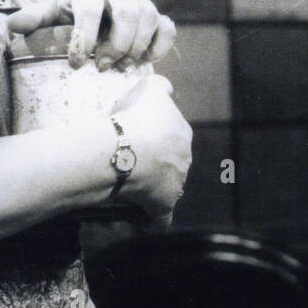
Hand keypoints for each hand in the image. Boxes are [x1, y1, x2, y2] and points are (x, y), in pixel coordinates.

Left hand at [8, 0, 176, 70]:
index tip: (75, 64)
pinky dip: (160, 46)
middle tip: (102, 68)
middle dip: (117, 44)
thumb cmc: (68, 12)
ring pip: (150, 18)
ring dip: (137, 48)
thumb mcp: (49, 13)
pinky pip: (167, 27)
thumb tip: (13, 25)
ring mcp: (141, 1)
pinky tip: (145, 62)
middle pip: (128, 11)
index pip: (90, 9)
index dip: (84, 37)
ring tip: (121, 68)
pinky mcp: (156, 16)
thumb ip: (33, 18)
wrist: (93, 6)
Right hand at [111, 74, 191, 218]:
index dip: (152, 139)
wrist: (124, 149)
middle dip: (154, 165)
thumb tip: (166, 88)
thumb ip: (159, 87)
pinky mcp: (163, 206)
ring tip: (126, 189)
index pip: (171, 138)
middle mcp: (184, 160)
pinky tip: (137, 218)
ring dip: (150, 190)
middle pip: (170, 164)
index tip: (134, 140)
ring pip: (165, 189)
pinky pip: (159, 219)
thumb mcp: (148, 89)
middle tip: (127, 164)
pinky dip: (149, 221)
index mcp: (182, 134)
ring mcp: (176, 185)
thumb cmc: (134, 118)